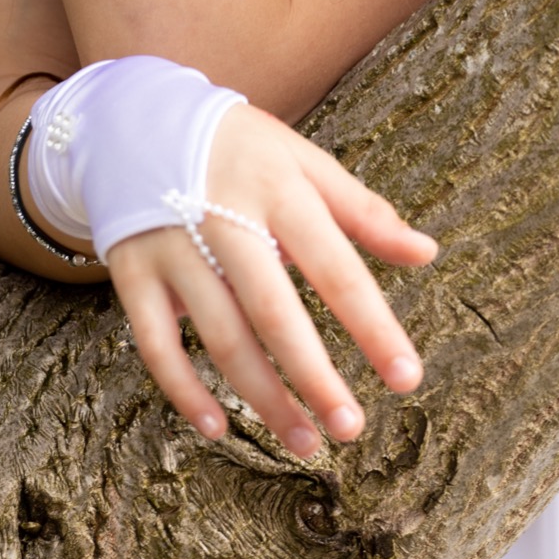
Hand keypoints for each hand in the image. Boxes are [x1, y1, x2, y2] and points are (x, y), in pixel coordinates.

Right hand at [105, 102, 436, 456]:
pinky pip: (155, 343)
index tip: (407, 377)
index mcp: (276, 188)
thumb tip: (426, 253)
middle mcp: (222, 218)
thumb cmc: (239, 147)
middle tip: (351, 427)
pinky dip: (183, 391)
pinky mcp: (132, 270)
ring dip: (262, 397)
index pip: (335, 266)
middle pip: (273, 311)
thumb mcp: (302, 160)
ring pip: (219, 336)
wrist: (135, 117)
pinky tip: (217, 429)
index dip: (372, 325)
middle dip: (314, 376)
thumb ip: (363, 210)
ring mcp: (172, 247)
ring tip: (305, 442)